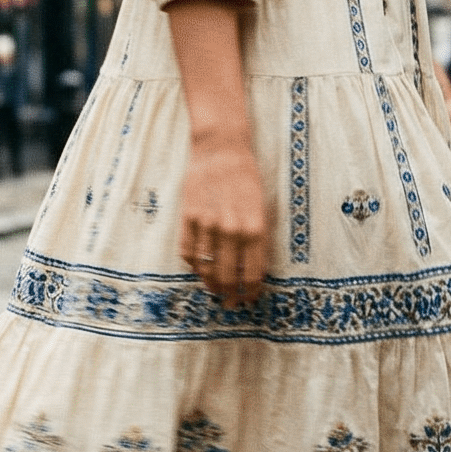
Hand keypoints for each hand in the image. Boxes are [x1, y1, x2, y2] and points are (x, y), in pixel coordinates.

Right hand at [178, 134, 269, 308]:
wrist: (221, 149)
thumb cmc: (246, 179)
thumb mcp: (262, 209)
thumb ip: (258, 240)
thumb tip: (251, 272)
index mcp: (256, 228)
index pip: (253, 274)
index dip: (251, 292)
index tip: (249, 299)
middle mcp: (232, 229)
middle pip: (228, 277)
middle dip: (230, 295)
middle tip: (230, 302)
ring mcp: (208, 224)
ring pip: (206, 269)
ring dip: (211, 284)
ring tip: (215, 290)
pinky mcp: (189, 217)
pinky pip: (188, 252)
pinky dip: (193, 266)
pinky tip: (200, 268)